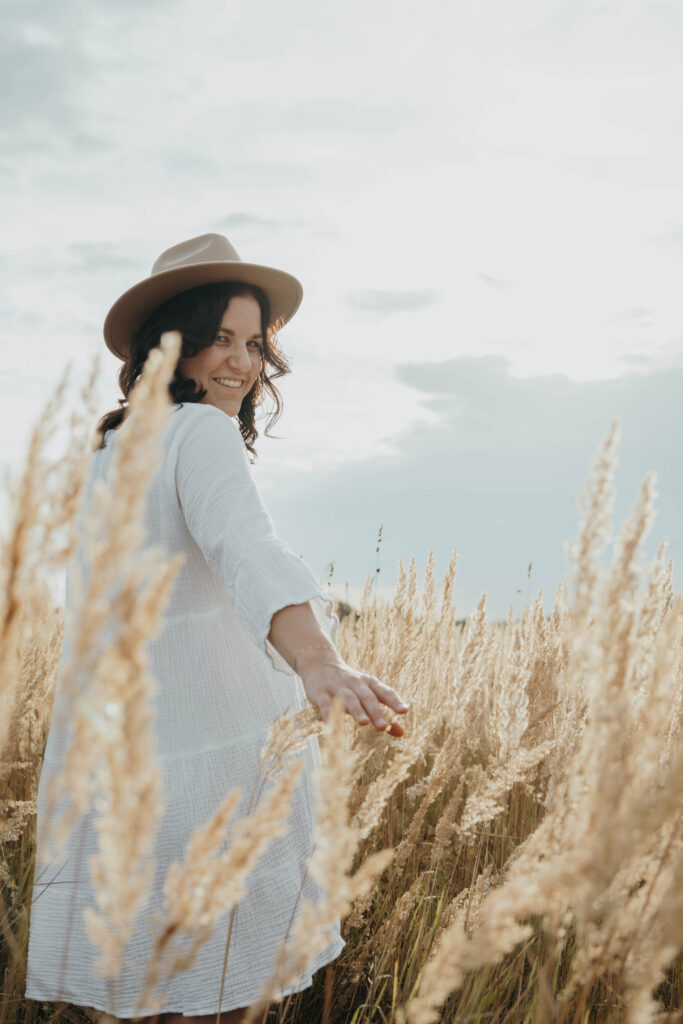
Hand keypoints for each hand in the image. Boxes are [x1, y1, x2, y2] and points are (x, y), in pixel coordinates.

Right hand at [295, 650, 409, 734]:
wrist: (318, 663)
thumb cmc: (349, 685)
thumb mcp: (366, 693)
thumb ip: (382, 713)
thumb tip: (401, 733)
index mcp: (369, 683)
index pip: (384, 691)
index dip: (394, 701)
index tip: (404, 711)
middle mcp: (355, 683)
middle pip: (367, 697)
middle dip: (376, 711)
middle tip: (383, 726)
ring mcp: (337, 687)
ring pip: (349, 698)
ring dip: (357, 710)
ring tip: (364, 723)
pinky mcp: (320, 692)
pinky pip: (325, 703)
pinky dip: (328, 713)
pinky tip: (330, 723)